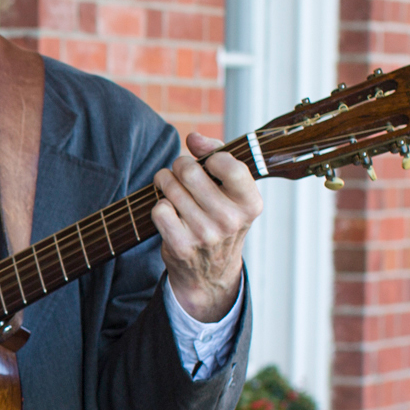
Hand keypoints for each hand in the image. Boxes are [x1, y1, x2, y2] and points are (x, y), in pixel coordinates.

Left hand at [153, 131, 261, 321]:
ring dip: (165, 182)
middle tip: (182, 172)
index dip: (212, 156)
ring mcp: (205, 234)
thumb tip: (193, 137)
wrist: (211, 271)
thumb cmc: (221, 217)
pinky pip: (159, 209)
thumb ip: (217, 154)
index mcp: (250, 203)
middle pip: (189, 170)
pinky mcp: (181, 246)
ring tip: (172, 188)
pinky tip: (169, 211)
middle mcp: (230, 220)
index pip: (229, 164)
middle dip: (180, 165)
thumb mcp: (232, 190)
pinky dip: (159, 205)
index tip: (210, 163)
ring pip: (170, 186)